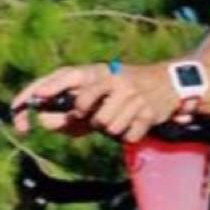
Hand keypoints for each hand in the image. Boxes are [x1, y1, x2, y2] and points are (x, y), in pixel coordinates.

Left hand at [12, 63, 180, 141]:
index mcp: (101, 72)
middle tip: (104, 115)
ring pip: (110, 129)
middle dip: (95, 122)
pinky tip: (136, 123)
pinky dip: (130, 135)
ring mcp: (134, 98)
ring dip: (113, 130)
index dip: (53, 86)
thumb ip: (72, 108)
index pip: (72, 76)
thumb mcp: (102, 89)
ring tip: (123, 118)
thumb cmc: (125, 89)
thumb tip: (44, 122)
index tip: (39, 95)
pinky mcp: (149, 114)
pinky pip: (128, 137)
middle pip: (91, 116)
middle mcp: (116, 82)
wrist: (170, 82)